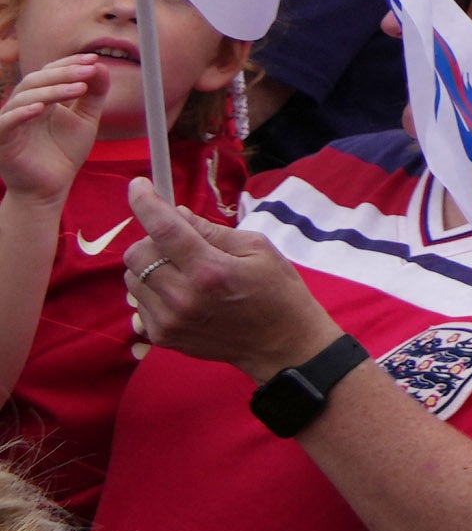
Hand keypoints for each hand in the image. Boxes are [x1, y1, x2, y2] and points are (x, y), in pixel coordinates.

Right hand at [0, 55, 108, 206]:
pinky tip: (41, 109)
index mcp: (40, 98)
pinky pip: (6, 122)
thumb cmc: (65, 153)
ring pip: (24, 97)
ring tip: (79, 89)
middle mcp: (22, 106)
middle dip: (64, 72)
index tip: (94, 59)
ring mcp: (10, 122)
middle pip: (37, 79)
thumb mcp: (86, 119)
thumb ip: (94, 93)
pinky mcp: (2, 140)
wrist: (50, 188)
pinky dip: (21, 113)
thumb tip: (100, 66)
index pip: (49, 71)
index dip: (69, 63)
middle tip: (89, 70)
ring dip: (52, 90)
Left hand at [126, 193, 338, 374]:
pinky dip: (152, 291)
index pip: (164, 229)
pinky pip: (138, 302)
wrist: (281, 344)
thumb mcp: (258, 248)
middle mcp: (183, 296)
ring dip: (150, 266)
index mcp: (210, 269)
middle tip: (176, 241)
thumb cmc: (277, 290)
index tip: (137, 186)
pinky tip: (180, 293)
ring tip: (180, 270)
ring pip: (132, 278)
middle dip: (150, 239)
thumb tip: (175, 213)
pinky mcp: (162, 336)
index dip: (146, 203)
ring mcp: (168, 320)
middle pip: (137, 254)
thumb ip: (212, 231)